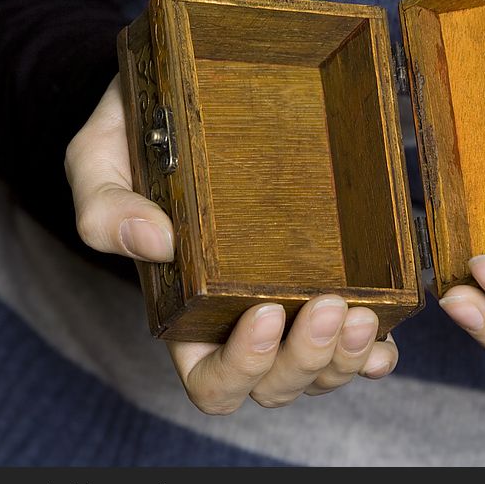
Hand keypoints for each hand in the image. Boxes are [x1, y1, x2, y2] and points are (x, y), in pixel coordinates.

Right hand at [65, 76, 397, 413]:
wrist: (184, 98)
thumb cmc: (136, 137)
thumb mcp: (98, 163)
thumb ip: (106, 208)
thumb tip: (155, 243)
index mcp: (186, 312)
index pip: (211, 379)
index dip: (242, 367)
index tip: (265, 310)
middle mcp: (239, 320)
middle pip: (275, 385)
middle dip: (306, 358)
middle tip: (330, 305)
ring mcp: (289, 303)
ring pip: (321, 370)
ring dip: (347, 356)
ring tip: (365, 313)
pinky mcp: (329, 274)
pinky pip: (358, 340)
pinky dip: (376, 349)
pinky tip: (386, 329)